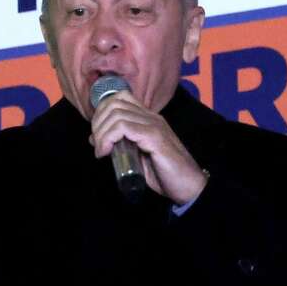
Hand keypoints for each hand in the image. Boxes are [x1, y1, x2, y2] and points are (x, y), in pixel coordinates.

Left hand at [90, 91, 208, 204]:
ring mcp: (154, 125)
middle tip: (97, 144)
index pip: (120, 98)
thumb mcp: (138, 157)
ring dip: (102, 132)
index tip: (97, 136)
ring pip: (117, 114)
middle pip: (115, 103)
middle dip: (98, 122)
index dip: (102, 113)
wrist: (189, 187)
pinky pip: (124, 127)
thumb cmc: (165, 175)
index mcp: (149, 119)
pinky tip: (106, 152)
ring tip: (101, 150)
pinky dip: (108, 139)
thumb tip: (97, 140)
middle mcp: (152, 117)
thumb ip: (121, 146)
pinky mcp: (155, 137)